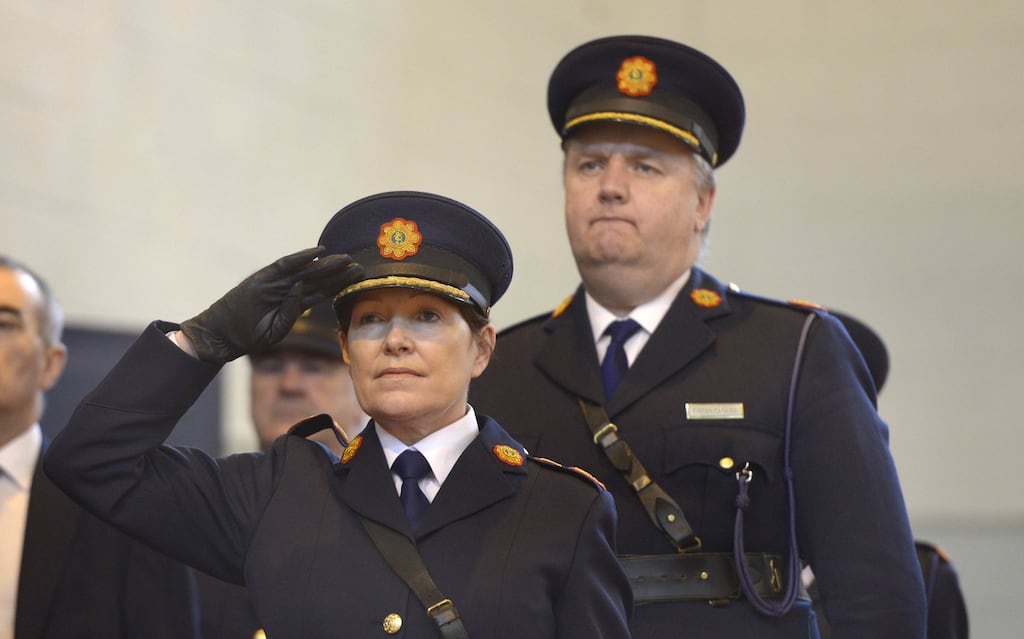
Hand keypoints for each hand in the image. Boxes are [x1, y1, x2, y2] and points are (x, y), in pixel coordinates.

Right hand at [180, 247, 362, 362]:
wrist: (223, 334)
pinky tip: (318, 252)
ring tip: (345, 257)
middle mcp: (289, 290)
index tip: (358, 280)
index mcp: (295, 305)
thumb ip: (291, 313)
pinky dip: (301, 257)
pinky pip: (285, 264)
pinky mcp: (264, 276)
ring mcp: (276, 282)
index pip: (322, 292)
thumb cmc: (249, 336)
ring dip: (326, 263)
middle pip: (319, 279)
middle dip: (339, 272)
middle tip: (360, 266)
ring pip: (306, 269)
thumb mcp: (276, 330)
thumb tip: (302, 290)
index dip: (340, 285)